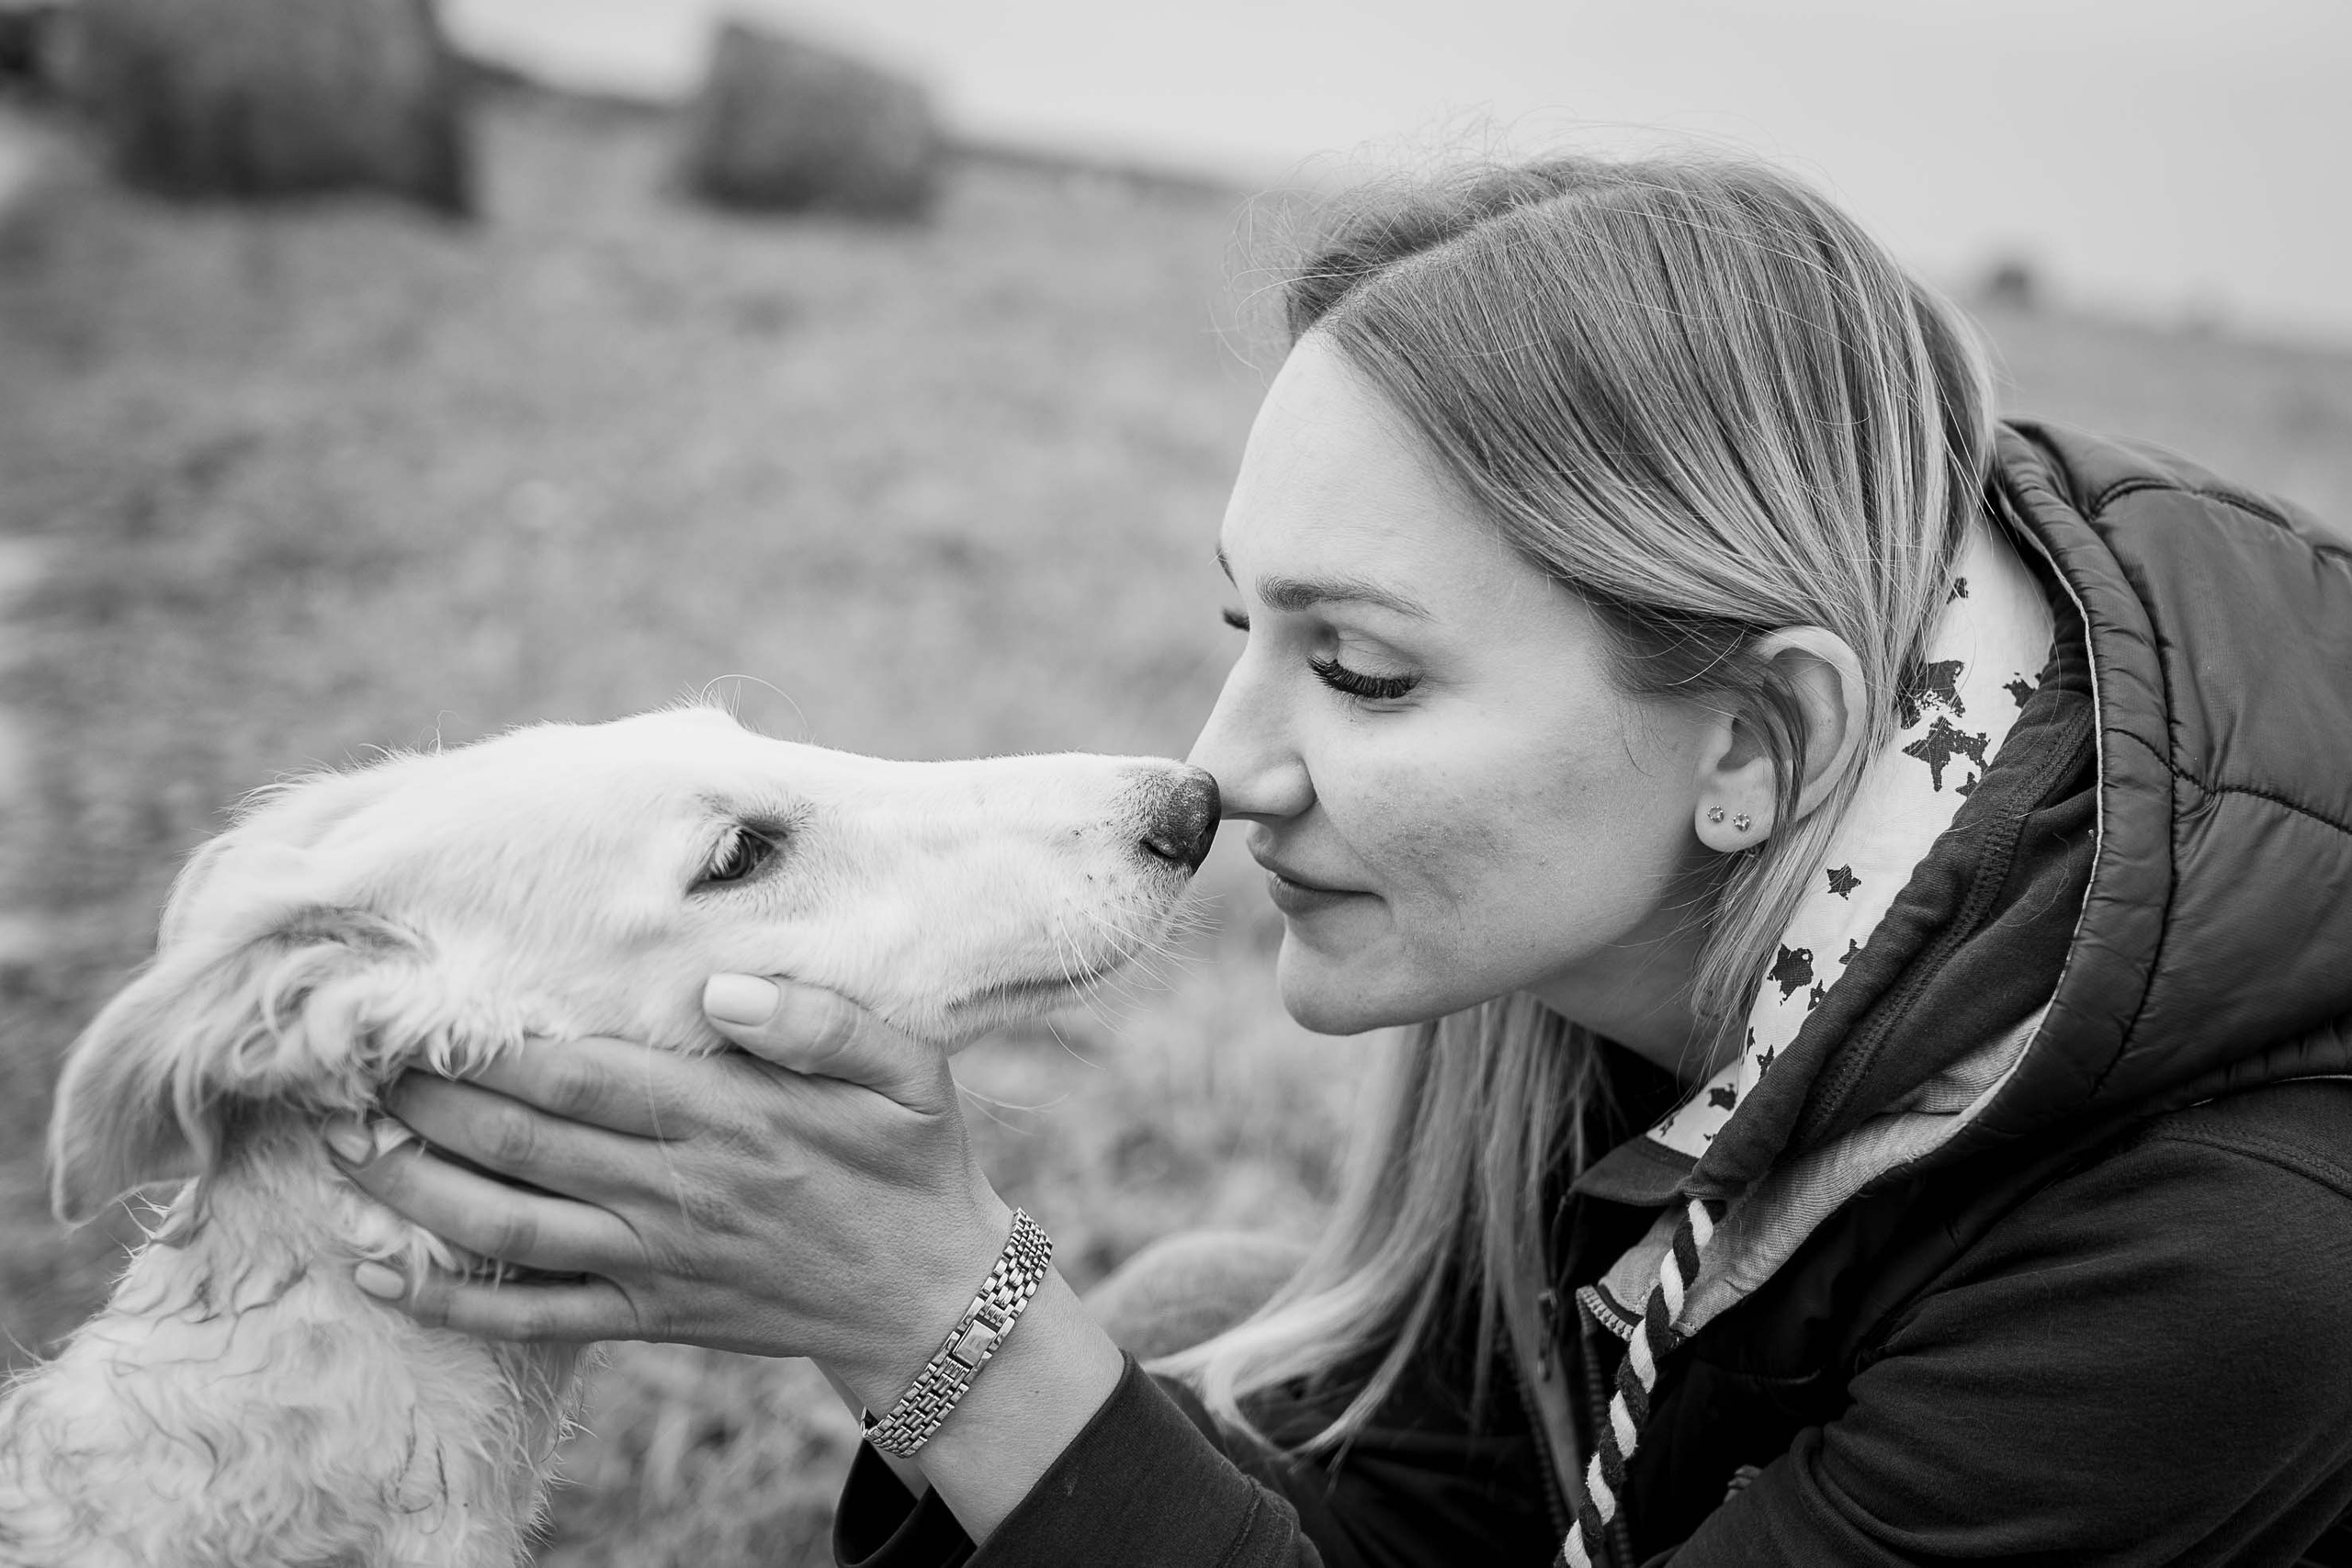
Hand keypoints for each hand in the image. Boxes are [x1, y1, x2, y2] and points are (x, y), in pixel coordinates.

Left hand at [326, 976, 1010, 1397]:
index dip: (488, 1045)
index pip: (579, 1073)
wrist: (929, 1297)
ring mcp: (653, 1259)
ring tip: (343, 1146)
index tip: (423, 1005)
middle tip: (351, 1061)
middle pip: (519, 1140)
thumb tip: (722, 987)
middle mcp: (675, 1189)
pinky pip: (531, 1315)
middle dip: (424, 1101)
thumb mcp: (910, 1073)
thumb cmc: (914, 1164)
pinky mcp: (646, 1313)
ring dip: (413, 1187)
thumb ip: (823, 1021)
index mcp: (728, 1117)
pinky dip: (449, 1299)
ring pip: (505, 1225)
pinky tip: (379, 1270)